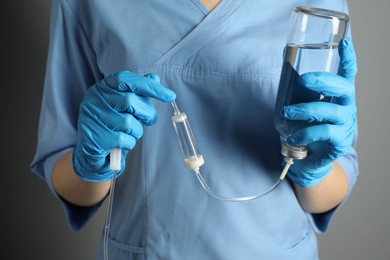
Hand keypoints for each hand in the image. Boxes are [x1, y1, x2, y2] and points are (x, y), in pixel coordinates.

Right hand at [73, 71, 175, 181]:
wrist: (92, 153)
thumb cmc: (111, 126)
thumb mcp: (124, 107)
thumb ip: (137, 92)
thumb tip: (154, 77)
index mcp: (102, 88)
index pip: (126, 80)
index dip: (149, 86)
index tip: (170, 96)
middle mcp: (94, 100)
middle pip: (130, 101)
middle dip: (147, 113)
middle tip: (149, 120)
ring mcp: (92, 119)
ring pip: (128, 122)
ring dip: (137, 131)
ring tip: (130, 134)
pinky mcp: (94, 138)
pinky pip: (123, 139)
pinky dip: (129, 143)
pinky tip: (121, 144)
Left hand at [283, 38, 356, 186]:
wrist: (308, 157)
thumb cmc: (306, 125)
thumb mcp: (302, 103)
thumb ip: (298, 85)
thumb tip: (284, 55)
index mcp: (338, 95)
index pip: (347, 74)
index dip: (348, 58)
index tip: (344, 42)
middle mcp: (346, 107)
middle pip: (344, 89)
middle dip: (324, 81)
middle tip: (304, 80)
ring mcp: (345, 125)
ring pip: (331, 112)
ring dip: (306, 110)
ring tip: (287, 113)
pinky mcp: (339, 142)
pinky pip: (325, 133)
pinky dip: (306, 133)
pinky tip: (293, 137)